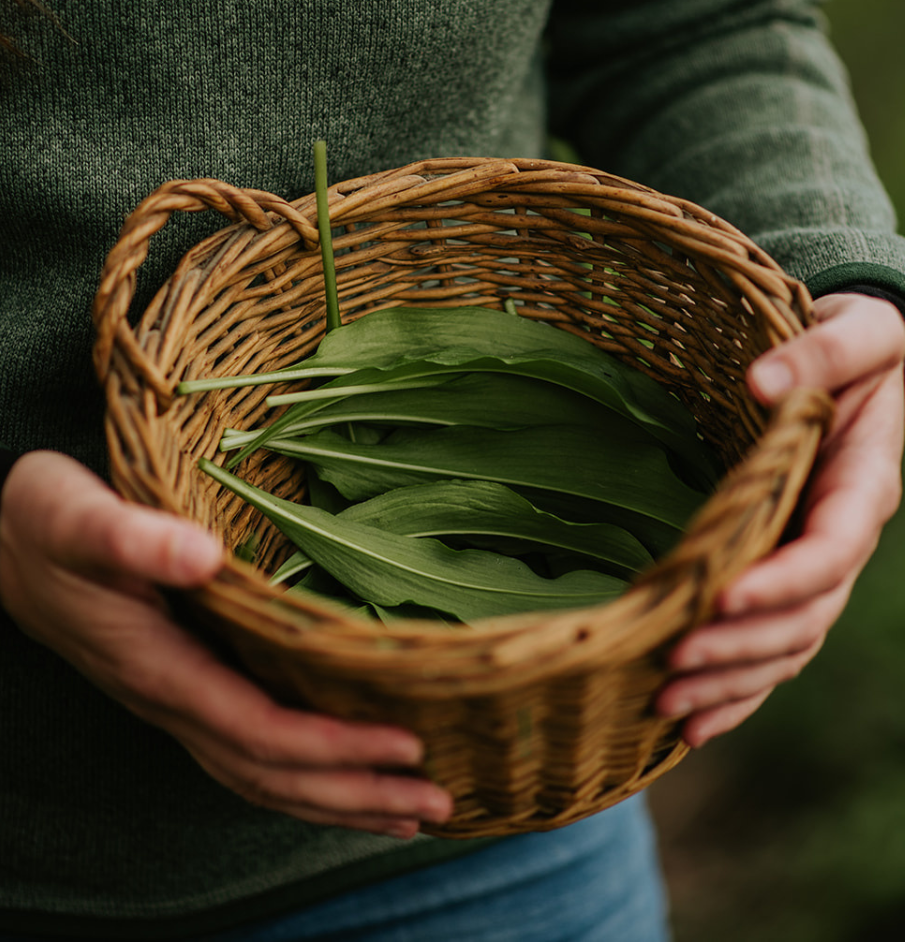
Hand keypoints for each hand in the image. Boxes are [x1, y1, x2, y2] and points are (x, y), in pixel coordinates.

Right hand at [0, 451, 451, 835]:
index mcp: (160, 667)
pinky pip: (254, 753)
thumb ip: (130, 537)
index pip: (259, 729)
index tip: (405, 744)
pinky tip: (347, 778)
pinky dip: (308, 777)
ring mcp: (182, 704)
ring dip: (339, 800)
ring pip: (264, 777)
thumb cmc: (43, 527)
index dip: (332, 744)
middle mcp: (175, 701)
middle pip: (272, 772)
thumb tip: (200, 554)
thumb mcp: (76, 517)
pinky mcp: (191, 692)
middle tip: (435, 800)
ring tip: (409, 814)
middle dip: (355, 792)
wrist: (5, 549)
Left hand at [656, 293, 904, 746]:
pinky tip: (691, 721)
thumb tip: (763, 384)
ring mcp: (815, 567)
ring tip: (668, 705)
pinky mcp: (784, 580)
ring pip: (786, 647)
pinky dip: (737, 690)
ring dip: (731, 682)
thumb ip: (823, 352)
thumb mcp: (857, 332)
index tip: (724, 598)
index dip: (784, 581)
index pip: (831, 548)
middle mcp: (842, 538)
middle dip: (743, 645)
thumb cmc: (849, 346)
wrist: (847, 368)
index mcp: (863, 484)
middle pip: (806, 616)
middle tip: (675, 661)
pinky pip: (769, 649)